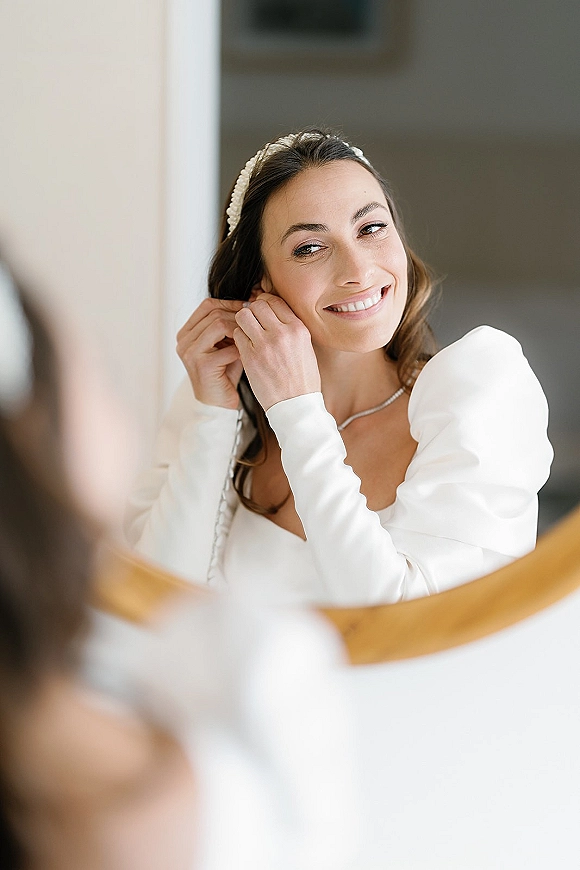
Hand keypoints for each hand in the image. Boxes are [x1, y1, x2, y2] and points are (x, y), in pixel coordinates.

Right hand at [177, 298, 243, 408]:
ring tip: (250, 337)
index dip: (230, 303)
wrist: (218, 402)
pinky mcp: (201, 365)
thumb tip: (250, 301)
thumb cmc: (225, 370)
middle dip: (237, 315)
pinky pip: (226, 348)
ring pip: (218, 325)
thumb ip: (231, 324)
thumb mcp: (226, 342)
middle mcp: (184, 340)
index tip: (248, 308)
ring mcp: (190, 352)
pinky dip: (240, 349)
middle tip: (254, 322)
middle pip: (213, 313)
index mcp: (186, 332)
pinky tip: (247, 355)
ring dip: (238, 329)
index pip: (207, 305)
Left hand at [233, 293, 320, 410]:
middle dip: (253, 311)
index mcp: (298, 329)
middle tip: (253, 323)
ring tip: (248, 334)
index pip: (275, 301)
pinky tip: (245, 347)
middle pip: (258, 305)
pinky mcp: (251, 357)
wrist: (296, 405)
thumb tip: (275, 314)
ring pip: (243, 316)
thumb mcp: (306, 348)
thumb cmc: (302, 380)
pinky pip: (237, 335)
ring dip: (243, 323)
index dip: (265, 303)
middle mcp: (282, 333)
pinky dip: (238, 338)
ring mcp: (265, 345)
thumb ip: (291, 329)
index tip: (262, 312)